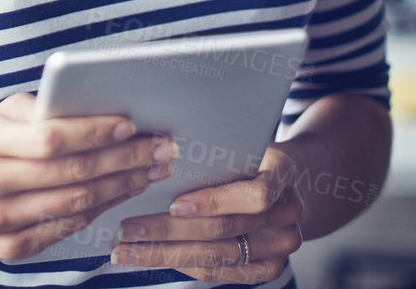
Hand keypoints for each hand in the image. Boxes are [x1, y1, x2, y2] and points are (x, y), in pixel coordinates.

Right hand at [0, 92, 174, 262]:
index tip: (130, 125)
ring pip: (75, 203)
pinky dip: (100, 210)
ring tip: (150, 170)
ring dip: (121, 186)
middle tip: (158, 149)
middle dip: (122, 160)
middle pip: (70, 173)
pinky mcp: (10, 248)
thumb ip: (40, 111)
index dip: (94, 133)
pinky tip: (121, 193)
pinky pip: (66, 228)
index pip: (50, 138)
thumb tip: (100, 109)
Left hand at [111, 143, 303, 283]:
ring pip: (217, 256)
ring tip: (128, 250)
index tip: (173, 205)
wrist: (283, 181)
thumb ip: (211, 154)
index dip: (215, 202)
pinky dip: (185, 265)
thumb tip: (153, 157)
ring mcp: (281, 246)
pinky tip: (154, 257)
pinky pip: (222, 272)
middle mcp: (288, 214)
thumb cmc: (245, 155)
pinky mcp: (268, 268)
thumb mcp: (235, 143)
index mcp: (283, 173)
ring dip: (166, 254)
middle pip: (225, 230)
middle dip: (168, 231)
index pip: (255, 194)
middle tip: (127, 230)